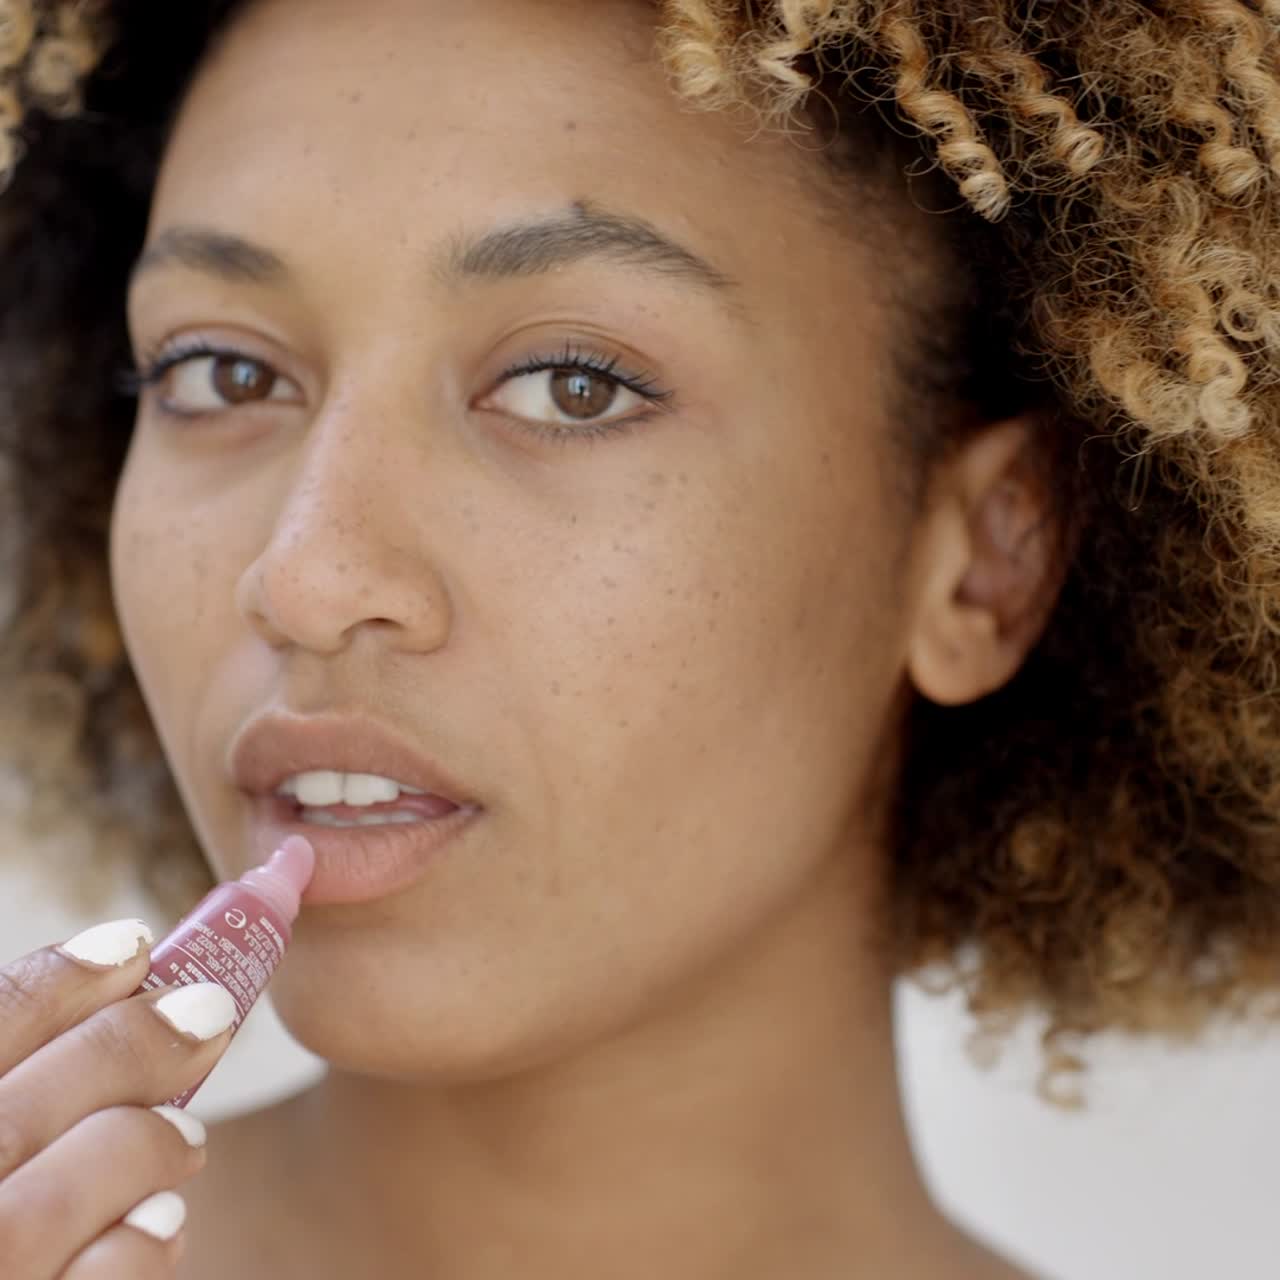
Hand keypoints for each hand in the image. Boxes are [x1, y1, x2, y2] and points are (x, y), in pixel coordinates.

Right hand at [0, 918, 237, 1277]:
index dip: (50, 987)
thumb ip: (26, 1079)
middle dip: (121, 1049)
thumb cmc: (15, 1193)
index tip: (127, 943)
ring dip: (136, 1152)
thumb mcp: (6, 1119)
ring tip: (186, 1139)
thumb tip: (121, 980)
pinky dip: (135, 1248)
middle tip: (206, 1009)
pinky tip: (163, 1221)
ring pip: (38, 1216)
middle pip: (6, 1123)